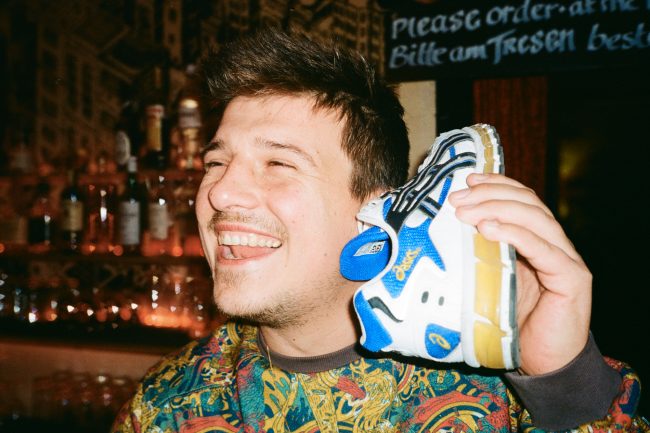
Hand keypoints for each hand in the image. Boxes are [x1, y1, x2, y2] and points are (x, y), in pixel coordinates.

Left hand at [448, 173, 591, 374]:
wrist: (544, 363)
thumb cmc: (510, 322)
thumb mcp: (487, 280)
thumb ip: (476, 255)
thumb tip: (438, 234)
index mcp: (536, 239)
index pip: (521, 199)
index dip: (495, 185)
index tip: (466, 181)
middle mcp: (554, 243)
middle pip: (527, 203)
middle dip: (489, 195)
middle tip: (456, 199)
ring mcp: (566, 259)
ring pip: (536, 219)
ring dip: (497, 209)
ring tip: (466, 212)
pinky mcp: (571, 279)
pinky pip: (544, 249)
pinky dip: (516, 234)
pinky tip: (489, 229)